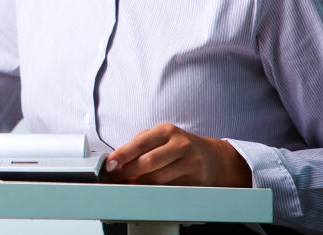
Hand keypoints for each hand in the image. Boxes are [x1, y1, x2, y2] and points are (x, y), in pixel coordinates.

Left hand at [103, 122, 251, 186]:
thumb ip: (138, 144)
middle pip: (148, 162)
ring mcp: (190, 163)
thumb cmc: (178, 146)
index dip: (123, 154)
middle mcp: (180, 145)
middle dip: (127, 172)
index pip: (140, 143)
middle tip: (113, 178)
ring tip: (125, 185)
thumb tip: (115, 159)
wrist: (213, 158)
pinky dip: (153, 192)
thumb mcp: (161, 136)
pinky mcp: (196, 181)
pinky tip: (144, 191)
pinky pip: (169, 189)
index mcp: (166, 131)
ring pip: (158, 179)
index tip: (109, 164)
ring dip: (137, 184)